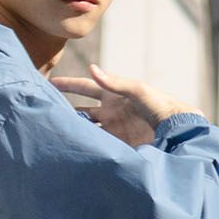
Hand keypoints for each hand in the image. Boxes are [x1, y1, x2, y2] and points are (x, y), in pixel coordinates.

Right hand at [51, 63, 183, 145]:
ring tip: (53, 133)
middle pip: (80, 110)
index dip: (67, 85)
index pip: (84, 87)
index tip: (49, 83)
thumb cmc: (159, 104)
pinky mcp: (116, 146)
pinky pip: (96, 146)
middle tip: (43, 111)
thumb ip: (114, 82)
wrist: (175, 130)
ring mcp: (111, 130)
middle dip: (64, 110)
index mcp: (112, 95)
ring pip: (85, 130)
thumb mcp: (136, 90)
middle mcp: (109, 113)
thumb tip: (92, 68)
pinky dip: (84, 147)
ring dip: (72, 131)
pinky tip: (72, 150)